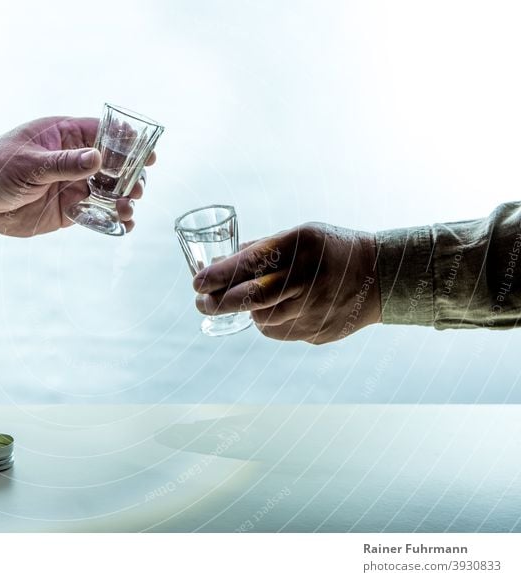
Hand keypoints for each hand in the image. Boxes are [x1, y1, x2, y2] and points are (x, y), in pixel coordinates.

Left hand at [0, 116, 153, 236]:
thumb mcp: (30, 163)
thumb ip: (65, 163)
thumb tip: (98, 159)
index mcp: (65, 135)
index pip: (104, 133)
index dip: (128, 143)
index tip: (147, 155)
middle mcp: (73, 159)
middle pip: (113, 164)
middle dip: (130, 176)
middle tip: (136, 189)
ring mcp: (73, 184)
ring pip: (108, 191)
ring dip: (123, 199)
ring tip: (128, 209)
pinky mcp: (68, 209)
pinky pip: (96, 212)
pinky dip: (111, 219)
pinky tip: (123, 225)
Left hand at [193, 222, 380, 343]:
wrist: (381, 275)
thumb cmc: (329, 249)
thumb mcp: (299, 235)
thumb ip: (261, 249)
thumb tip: (217, 264)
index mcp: (300, 246)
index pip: (250, 263)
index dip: (219, 276)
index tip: (196, 282)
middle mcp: (307, 278)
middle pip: (251, 297)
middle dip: (218, 303)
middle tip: (200, 304)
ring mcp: (314, 309)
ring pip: (263, 318)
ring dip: (246, 312)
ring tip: (242, 302)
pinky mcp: (318, 332)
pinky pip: (279, 332)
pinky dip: (269, 322)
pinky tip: (276, 311)